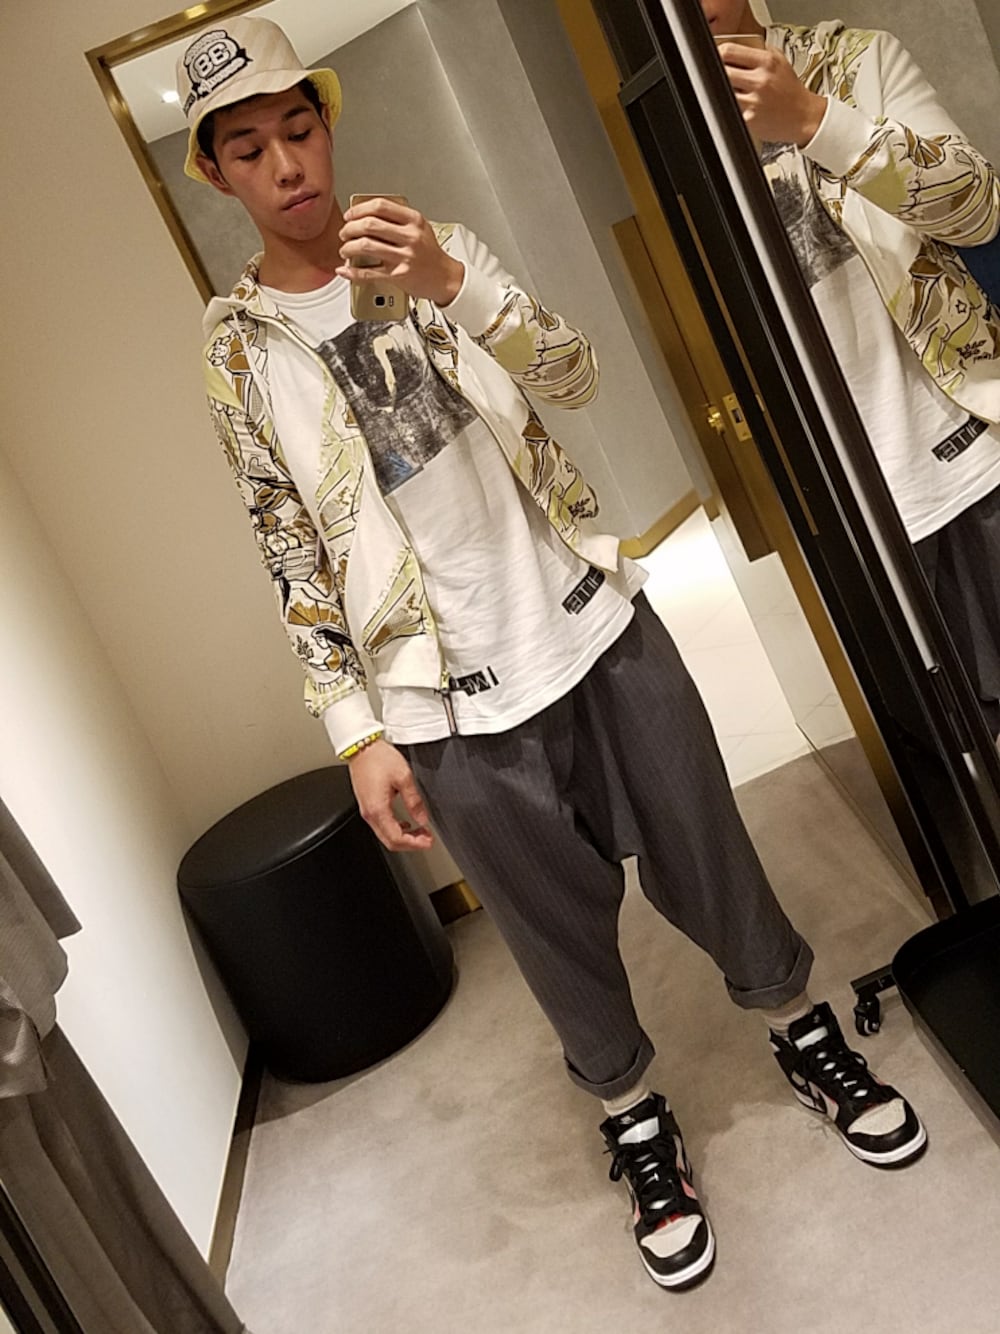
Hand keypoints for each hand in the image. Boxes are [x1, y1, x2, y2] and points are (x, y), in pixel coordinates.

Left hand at [337, 198, 464, 305]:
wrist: (446, 278)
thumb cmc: (430, 254)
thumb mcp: (420, 229)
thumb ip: (398, 220)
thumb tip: (365, 216)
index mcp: (414, 220)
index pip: (380, 206)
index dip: (359, 209)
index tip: (350, 215)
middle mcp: (410, 236)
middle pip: (369, 224)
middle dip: (349, 229)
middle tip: (344, 234)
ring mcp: (405, 256)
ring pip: (365, 246)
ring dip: (348, 248)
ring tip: (345, 251)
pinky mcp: (399, 276)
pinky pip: (368, 272)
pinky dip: (352, 272)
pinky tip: (345, 271)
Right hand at [348, 739, 434, 852]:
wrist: (361, 747)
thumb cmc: (378, 758)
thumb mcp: (404, 777)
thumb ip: (414, 801)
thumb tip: (423, 818)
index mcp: (378, 809)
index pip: (396, 838)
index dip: (415, 844)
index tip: (428, 841)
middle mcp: (370, 813)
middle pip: (390, 841)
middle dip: (410, 844)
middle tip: (426, 839)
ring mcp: (367, 810)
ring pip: (385, 835)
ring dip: (404, 837)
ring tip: (420, 832)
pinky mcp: (367, 804)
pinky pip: (381, 825)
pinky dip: (396, 828)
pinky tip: (406, 822)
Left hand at [718, 43, 826, 146]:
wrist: (804, 116)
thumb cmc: (790, 90)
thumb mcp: (780, 61)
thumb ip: (758, 52)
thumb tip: (735, 47)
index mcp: (767, 62)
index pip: (730, 51)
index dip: (719, 54)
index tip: (718, 58)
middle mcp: (761, 80)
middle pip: (722, 72)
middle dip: (719, 74)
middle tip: (722, 77)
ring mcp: (754, 102)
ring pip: (723, 93)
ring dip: (724, 93)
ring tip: (735, 94)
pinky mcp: (749, 120)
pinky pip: (730, 110)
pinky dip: (730, 108)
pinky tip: (740, 107)